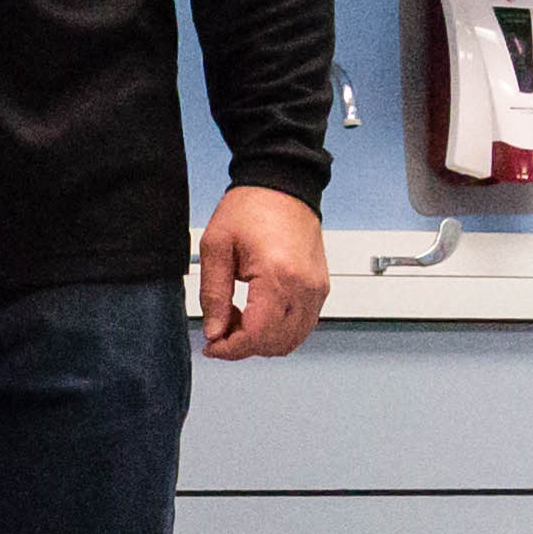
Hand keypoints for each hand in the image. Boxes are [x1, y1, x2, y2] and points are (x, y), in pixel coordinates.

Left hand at [197, 185, 328, 360]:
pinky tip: (256, 313)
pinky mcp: (320, 287)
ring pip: (292, 340)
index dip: (231, 349)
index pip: (257, 335)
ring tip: (237, 318)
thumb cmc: (251, 207)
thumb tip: (215, 332)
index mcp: (278, 276)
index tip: (212, 346)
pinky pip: (302, 325)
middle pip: (276, 343)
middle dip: (244, 346)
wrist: (283, 184)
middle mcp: (305, 287)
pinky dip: (278, 330)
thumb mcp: (216, 247)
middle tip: (220, 330)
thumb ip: (213, 295)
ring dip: (262, 340)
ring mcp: (317, 289)